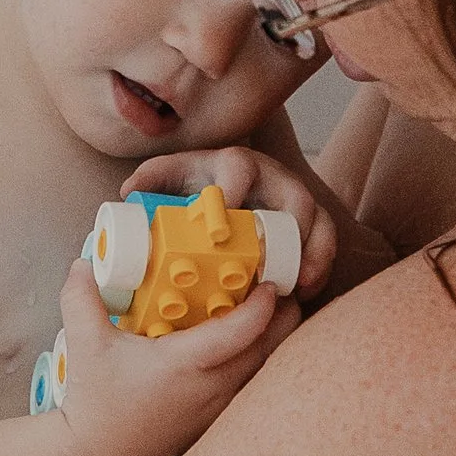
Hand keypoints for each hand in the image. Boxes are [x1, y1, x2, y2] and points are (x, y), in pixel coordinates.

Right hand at [49, 259, 298, 455]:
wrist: (96, 455)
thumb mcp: (84, 343)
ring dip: (274, 340)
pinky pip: (252, 385)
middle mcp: (209, 388)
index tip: (268, 283)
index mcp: (184, 364)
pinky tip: (249, 344)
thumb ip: (81, 297)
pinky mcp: (216, 419)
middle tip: (280, 288)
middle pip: (269, 349)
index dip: (262, 306)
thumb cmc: (95, 401)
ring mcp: (217, 407)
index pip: (240, 332)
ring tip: (269, 311)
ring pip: (266, 369)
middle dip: (282, 317)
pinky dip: (259, 361)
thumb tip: (82, 264)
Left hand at [118, 140, 338, 300]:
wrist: (223, 192)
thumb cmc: (195, 189)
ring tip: (299, 284)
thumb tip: (129, 192)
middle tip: (272, 264)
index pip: (238, 167)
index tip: (223, 222)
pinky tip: (306, 291)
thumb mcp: (172, 179)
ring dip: (311, 252)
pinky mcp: (310, 221)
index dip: (233, 189)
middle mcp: (270, 176)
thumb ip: (153, 181)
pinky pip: (325, 240)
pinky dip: (319, 265)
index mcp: (231, 164)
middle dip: (289, 229)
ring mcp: (293, 198)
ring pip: (315, 219)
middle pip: (292, 195)